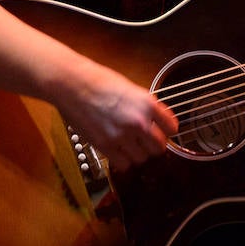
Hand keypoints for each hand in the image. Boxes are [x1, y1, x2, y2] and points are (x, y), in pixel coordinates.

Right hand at [53, 61, 178, 171]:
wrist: (72, 84)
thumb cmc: (99, 81)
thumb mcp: (131, 88)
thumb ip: (145, 106)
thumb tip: (156, 120)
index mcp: (147, 103)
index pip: (172, 128)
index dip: (167, 130)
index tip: (162, 131)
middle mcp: (138, 121)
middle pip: (159, 147)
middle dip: (153, 144)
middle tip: (145, 140)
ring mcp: (121, 135)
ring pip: (141, 158)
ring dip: (137, 153)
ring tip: (129, 143)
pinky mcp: (105, 145)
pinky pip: (124, 164)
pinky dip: (123, 160)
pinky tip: (118, 149)